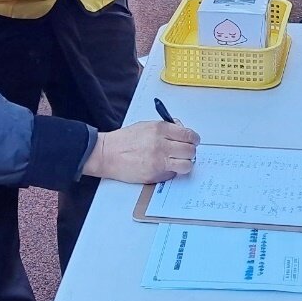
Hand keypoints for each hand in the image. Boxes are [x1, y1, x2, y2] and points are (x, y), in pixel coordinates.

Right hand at [83, 120, 200, 182]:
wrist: (107, 153)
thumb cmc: (124, 140)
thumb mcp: (146, 126)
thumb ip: (166, 128)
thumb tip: (182, 132)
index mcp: (160, 129)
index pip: (188, 134)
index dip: (194, 139)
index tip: (193, 141)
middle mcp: (161, 144)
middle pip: (190, 150)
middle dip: (190, 152)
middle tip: (185, 152)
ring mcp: (158, 160)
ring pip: (187, 164)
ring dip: (185, 164)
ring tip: (178, 162)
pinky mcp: (154, 174)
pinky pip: (173, 174)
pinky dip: (172, 172)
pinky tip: (164, 168)